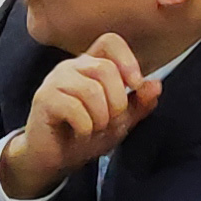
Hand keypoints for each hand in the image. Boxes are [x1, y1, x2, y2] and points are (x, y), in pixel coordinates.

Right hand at [0, 33, 160, 200]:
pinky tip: (80, 134)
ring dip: (100, 118)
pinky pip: (74, 108)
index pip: (110, 42)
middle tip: (109, 122)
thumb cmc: (85, 135)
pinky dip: (85, 128)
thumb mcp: (121, 121)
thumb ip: (139, 103)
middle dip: (117, 102)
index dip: (127, 60)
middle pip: (105, 68)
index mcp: (91, 66)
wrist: (54, 159)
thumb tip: (156, 85)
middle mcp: (72, 67)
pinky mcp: (44, 99)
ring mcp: (55, 81)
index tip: (135, 86)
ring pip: (91, 90)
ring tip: (94, 129)